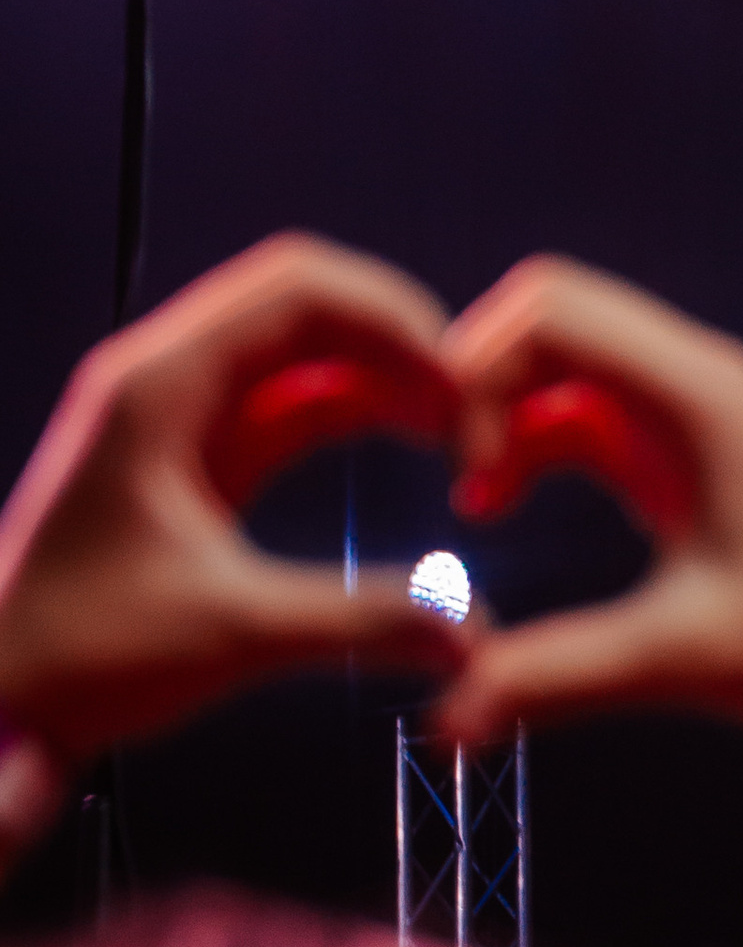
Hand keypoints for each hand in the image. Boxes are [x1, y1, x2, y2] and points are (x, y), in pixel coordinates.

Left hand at [0, 234, 468, 784]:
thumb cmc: (72, 656)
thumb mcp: (230, 632)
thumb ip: (360, 619)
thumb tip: (467, 620)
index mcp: (158, 388)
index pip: (297, 289)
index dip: (393, 317)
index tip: (457, 375)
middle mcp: (163, 384)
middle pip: (303, 307)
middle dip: (397, 340)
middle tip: (466, 398)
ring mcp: (174, 423)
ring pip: (298, 357)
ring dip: (379, 376)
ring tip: (450, 422)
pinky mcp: (189, 468)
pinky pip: (284, 411)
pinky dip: (348, 415)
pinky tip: (402, 443)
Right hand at [429, 257, 742, 747]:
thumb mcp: (674, 660)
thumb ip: (554, 678)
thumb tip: (444, 724)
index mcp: (699, 398)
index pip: (553, 312)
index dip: (480, 369)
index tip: (461, 466)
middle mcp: (697, 380)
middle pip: (552, 313)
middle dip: (481, 378)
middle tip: (449, 469)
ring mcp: (694, 407)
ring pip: (566, 358)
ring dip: (506, 412)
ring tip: (478, 502)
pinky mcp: (687, 445)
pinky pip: (587, 404)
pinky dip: (535, 437)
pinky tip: (502, 501)